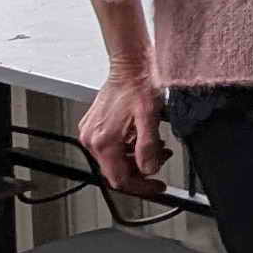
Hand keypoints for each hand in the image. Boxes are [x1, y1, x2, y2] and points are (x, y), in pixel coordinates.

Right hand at [80, 68, 167, 194]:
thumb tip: (149, 168)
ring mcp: (91, 132)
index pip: (119, 179)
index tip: (157, 186)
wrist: (129, 65)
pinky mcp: (94, 126)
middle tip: (161, 159)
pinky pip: (111, 146)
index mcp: (103, 141)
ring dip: (137, 157)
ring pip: (115, 159)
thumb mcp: (150, 117)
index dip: (141, 187)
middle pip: (116, 170)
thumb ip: (148, 146)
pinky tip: (142, 138)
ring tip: (158, 146)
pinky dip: (128, 147)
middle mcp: (92, 139)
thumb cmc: (138, 84)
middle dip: (142, 169)